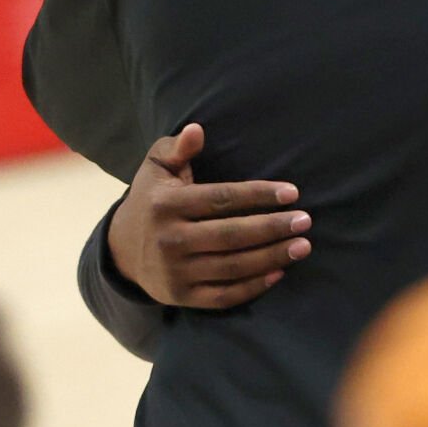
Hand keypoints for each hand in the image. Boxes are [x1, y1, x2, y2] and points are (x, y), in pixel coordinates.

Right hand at [108, 123, 312, 309]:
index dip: (259, 195)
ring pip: (232, 267)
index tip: (292, 193)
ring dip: (272, 257)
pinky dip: (253, 287)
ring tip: (303, 246)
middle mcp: (170, 240)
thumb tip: (197, 129)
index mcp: (166, 205)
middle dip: (273, 228)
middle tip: (305, 221)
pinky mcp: (182, 297)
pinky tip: (279, 272)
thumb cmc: (152, 199)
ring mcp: (176, 272)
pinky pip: (224, 296)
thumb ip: (177, 148)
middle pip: (232, 235)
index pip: (222, 199)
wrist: (122, 250)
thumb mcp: (157, 168)